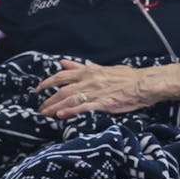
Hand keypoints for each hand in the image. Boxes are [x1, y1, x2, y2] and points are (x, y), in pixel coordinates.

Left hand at [37, 59, 168, 117]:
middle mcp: (88, 81)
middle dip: (48, 100)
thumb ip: (79, 67)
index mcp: (87, 71)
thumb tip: (62, 62)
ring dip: (55, 108)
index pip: (61, 76)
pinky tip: (61, 116)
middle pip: (62, 90)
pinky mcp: (103, 104)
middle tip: (39, 110)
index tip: (37, 90)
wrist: (143, 84)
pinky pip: (84, 108)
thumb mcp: (99, 68)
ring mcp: (95, 92)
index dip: (46, 83)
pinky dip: (71, 111)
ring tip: (45, 115)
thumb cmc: (124, 77)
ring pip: (69, 99)